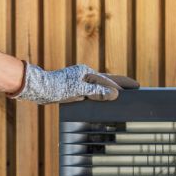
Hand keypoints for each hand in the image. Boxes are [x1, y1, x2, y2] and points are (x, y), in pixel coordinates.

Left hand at [11, 62, 138, 104]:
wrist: (39, 89)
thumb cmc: (56, 88)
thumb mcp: (78, 90)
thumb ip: (97, 92)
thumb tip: (115, 94)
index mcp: (87, 73)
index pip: (109, 81)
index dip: (122, 85)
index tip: (136, 87)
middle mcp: (85, 76)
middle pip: (108, 80)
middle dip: (121, 84)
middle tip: (135, 86)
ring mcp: (80, 82)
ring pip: (100, 87)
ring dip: (112, 90)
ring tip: (124, 94)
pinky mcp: (75, 90)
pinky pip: (93, 94)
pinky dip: (101, 97)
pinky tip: (104, 102)